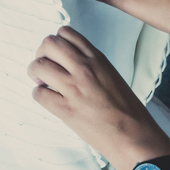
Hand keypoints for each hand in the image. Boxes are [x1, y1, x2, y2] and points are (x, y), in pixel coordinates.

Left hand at [28, 26, 169, 164]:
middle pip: (48, 43)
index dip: (56, 42)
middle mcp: (84, 68)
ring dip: (36, 74)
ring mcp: (74, 88)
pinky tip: (49, 100)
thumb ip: (91, 64)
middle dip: (42, 54)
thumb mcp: (111, 75)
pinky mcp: (66, 110)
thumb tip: (68, 61)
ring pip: (38, 66)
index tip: (57, 55)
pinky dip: (39, 96)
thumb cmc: (126, 110)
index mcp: (97, 58)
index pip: (66, 32)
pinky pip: (39, 94)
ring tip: (44, 84)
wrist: (134, 136)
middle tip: (46, 68)